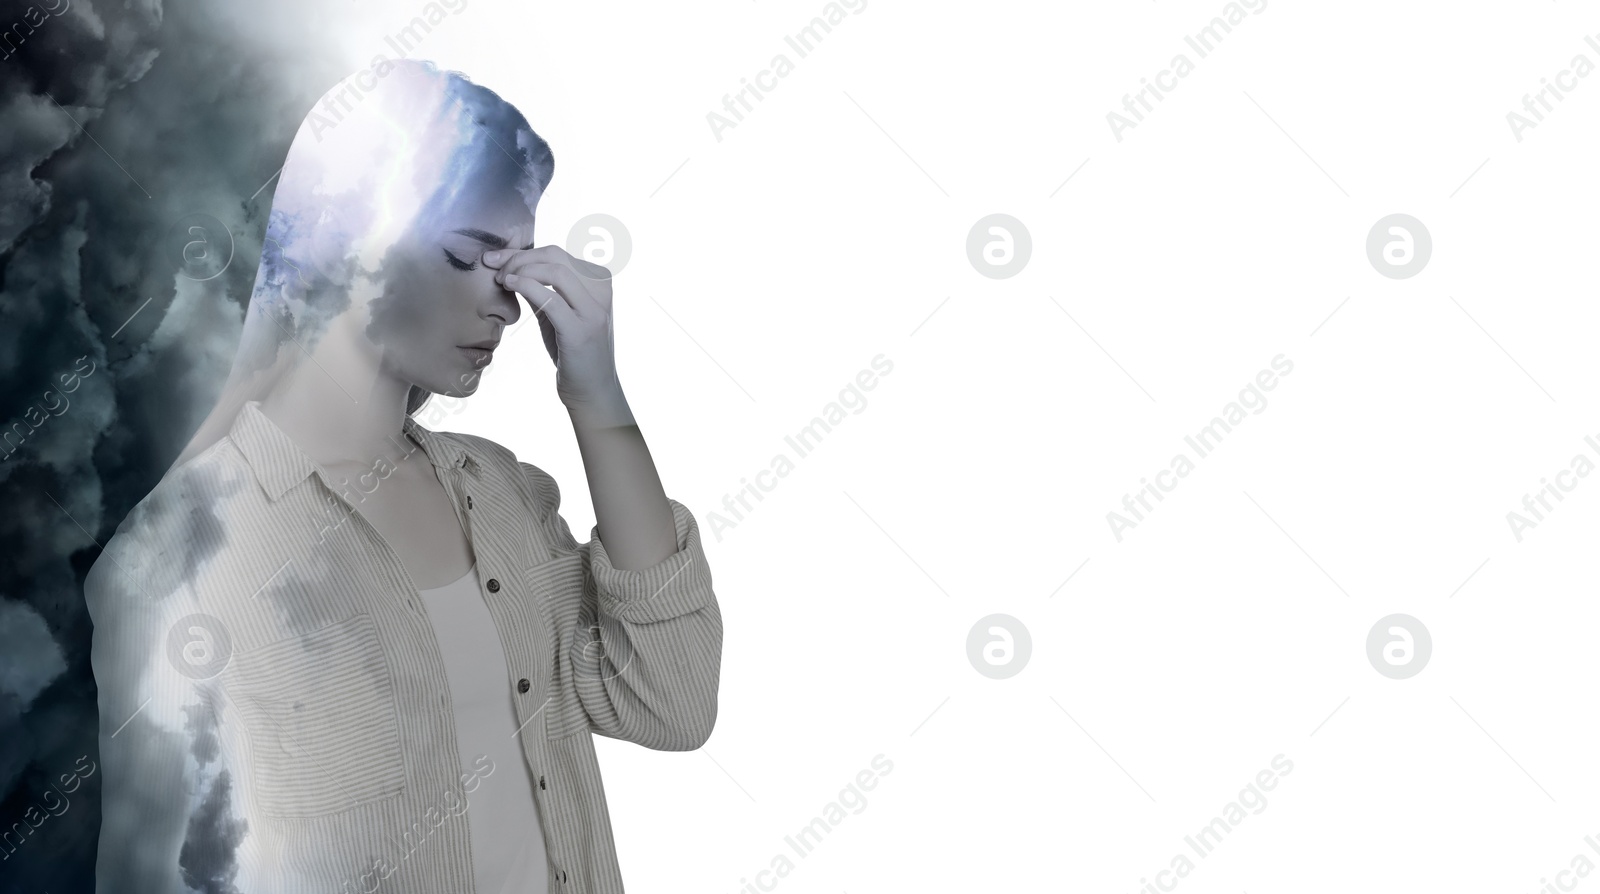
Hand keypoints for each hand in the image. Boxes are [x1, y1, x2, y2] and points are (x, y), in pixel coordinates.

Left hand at [483, 236, 623, 413]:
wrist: (591, 389)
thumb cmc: (573, 351)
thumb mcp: (558, 314)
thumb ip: (544, 289)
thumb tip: (513, 265)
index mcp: (600, 282)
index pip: (557, 254)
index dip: (522, 252)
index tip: (496, 258)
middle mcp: (602, 292)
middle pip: (555, 256)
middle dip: (518, 258)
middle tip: (494, 269)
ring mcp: (593, 311)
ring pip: (555, 271)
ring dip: (520, 270)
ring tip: (501, 280)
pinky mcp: (580, 330)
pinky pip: (550, 298)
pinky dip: (525, 286)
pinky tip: (509, 286)